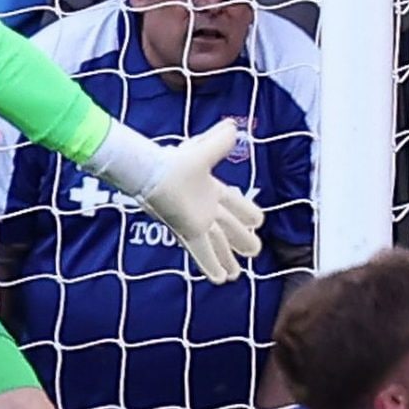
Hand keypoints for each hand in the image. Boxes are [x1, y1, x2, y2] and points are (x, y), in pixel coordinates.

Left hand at [93, 119, 266, 283]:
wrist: (150, 173)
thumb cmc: (172, 161)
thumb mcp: (202, 149)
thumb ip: (218, 140)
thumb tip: (233, 127)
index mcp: (211, 188)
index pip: (236, 202)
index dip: (247, 212)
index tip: (258, 221)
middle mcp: (206, 208)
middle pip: (229, 228)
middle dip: (242, 240)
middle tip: (254, 250)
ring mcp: (197, 223)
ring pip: (218, 244)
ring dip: (228, 258)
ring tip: (236, 275)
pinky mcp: (188, 233)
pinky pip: (203, 253)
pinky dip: (212, 266)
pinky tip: (221, 281)